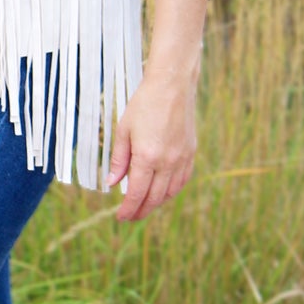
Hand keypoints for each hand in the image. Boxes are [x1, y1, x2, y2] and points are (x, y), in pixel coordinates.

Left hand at [106, 66, 198, 221]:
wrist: (172, 86)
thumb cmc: (144, 104)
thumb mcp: (124, 130)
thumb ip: (119, 159)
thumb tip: (112, 183)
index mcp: (148, 157)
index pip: (137, 193)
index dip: (128, 209)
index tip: (121, 217)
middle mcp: (167, 162)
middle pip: (154, 198)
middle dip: (141, 211)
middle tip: (130, 217)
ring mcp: (182, 159)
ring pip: (170, 192)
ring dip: (156, 204)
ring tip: (144, 207)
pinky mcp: (191, 153)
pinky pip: (182, 181)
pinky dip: (171, 191)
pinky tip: (162, 193)